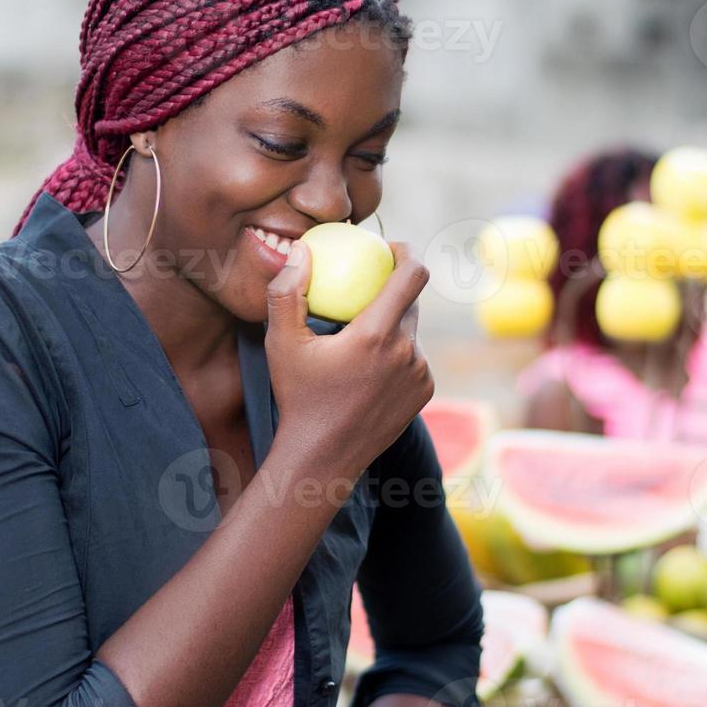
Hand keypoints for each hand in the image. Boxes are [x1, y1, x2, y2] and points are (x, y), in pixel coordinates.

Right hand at [264, 238, 434, 477]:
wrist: (323, 457)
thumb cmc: (298, 398)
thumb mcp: (281, 344)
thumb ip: (288, 292)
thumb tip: (303, 250)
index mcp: (377, 335)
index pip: (411, 275)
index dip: (406, 252)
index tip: (390, 248)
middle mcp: (408, 352)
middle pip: (410, 301)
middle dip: (391, 289)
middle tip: (364, 290)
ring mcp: (420, 373)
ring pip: (412, 331)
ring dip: (392, 324)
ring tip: (360, 335)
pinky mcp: (425, 392)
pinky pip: (415, 357)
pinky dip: (397, 352)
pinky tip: (370, 365)